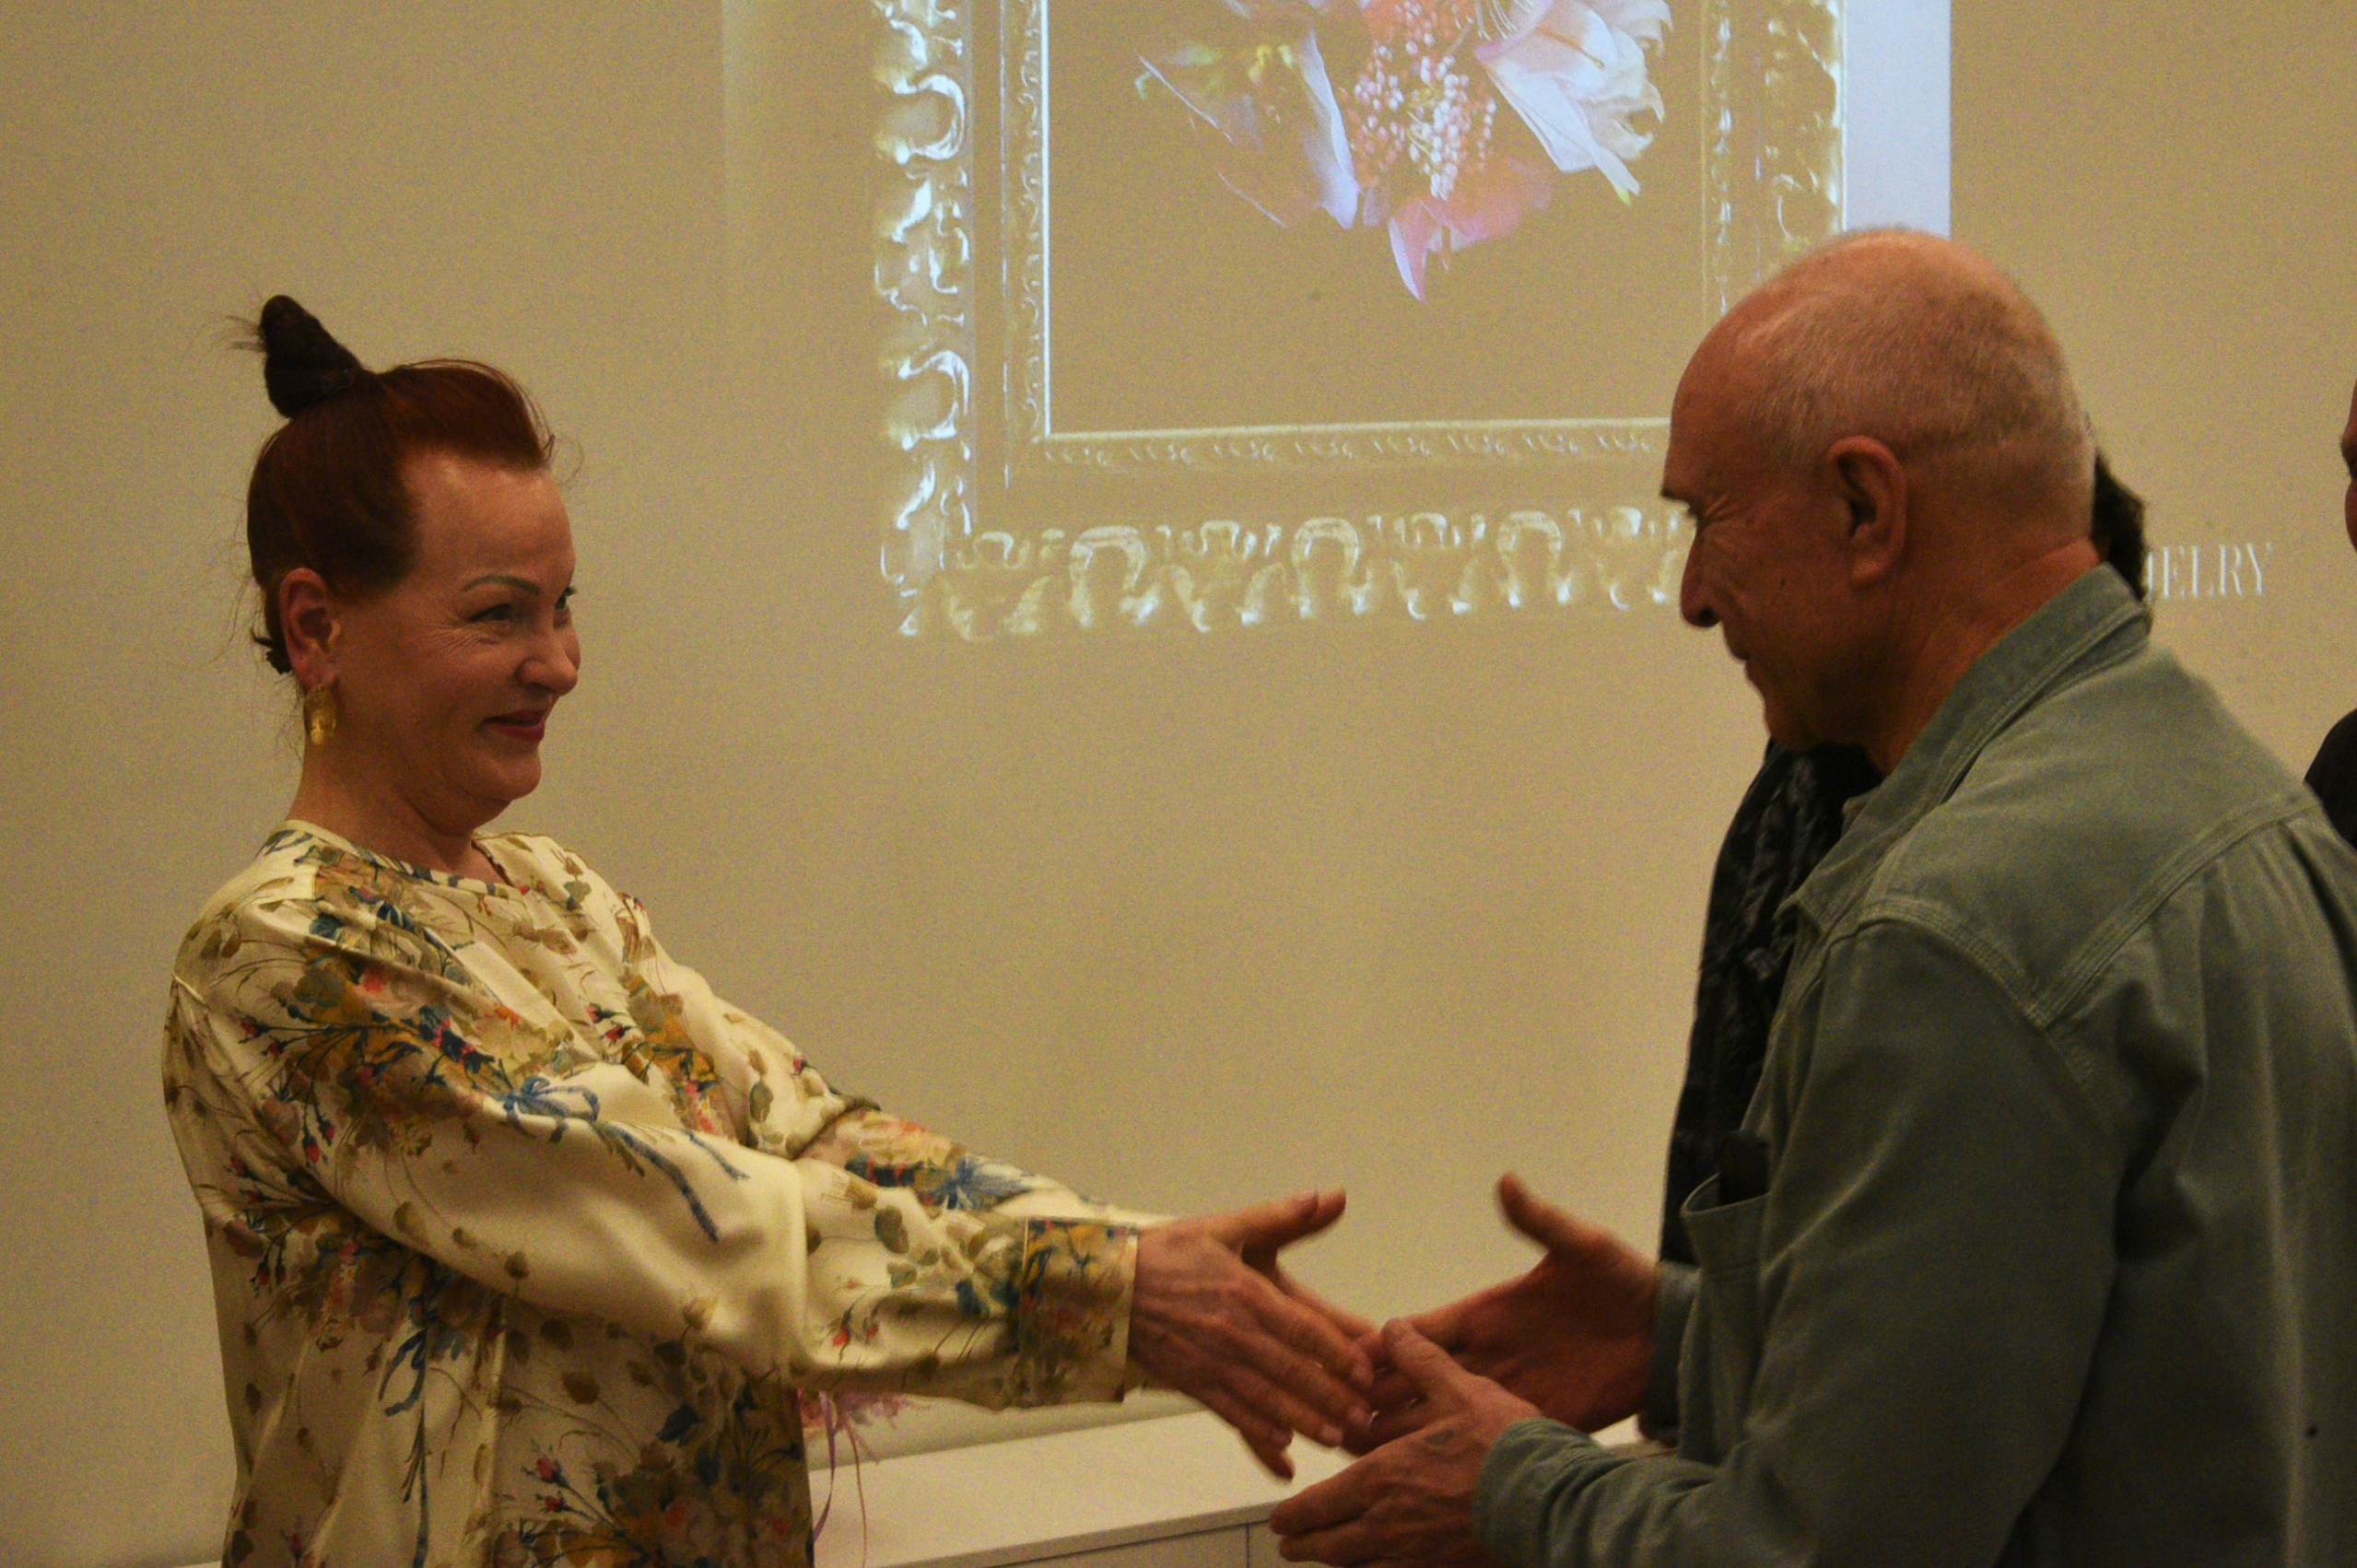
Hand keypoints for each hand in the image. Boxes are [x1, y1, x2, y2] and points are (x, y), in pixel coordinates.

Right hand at [1131, 1190, 1373, 1477]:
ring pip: (1264, 1397)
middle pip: (1290, 1370)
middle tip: (1362, 1418)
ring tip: (1334, 1438)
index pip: (1302, 1328)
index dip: (1337, 1353)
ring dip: (1301, 1420)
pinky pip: (1228, 1411)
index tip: (1366, 1372)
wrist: (1106, 1284)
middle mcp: (1231, 1331)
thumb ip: (1278, 1217)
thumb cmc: (1168, 1252)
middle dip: (1329, 1397)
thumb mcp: (1224, 1226)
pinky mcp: (1190, 1380)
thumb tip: (1327, 1197)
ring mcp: (1209, 1360)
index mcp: (1244, 1291)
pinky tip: (1281, 1446)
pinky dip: (1256, 1430)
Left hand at [1270, 1321, 1537, 1567]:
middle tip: (1290, 1544)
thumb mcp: (1459, 1388)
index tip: (1280, 1519)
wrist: (1548, 1499)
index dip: (1294, 1515)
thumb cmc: (1502, 1443)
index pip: (1319, 1505)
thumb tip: (1393, 1330)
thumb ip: (1420, 1360)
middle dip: (1304, 1545)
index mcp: (1381, 1478)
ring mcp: (1413, 1556)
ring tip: (1324, 1559)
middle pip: (1330, 1547)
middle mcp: (1387, 1524)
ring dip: (1334, 1564)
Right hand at [1356, 1175, 1652, 1449]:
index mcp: (1488, 1312)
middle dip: (1375, 1394)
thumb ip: (1540, 1221)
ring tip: (1356, 1448)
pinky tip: (1423, 1474)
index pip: (1421, 1330)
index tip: (1340, 1352)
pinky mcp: (1536, 1420)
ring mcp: (1510, 1392)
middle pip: (1417, 1380)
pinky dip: (1451, 1456)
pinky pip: (1483, 1442)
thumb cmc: (1625, 1282)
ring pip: (1441, 1417)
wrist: (1669, 1336)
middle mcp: (1489, 1355)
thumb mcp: (1582, 1247)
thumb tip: (1507, 1181)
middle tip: (1331, 1411)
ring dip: (1403, 1431)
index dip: (1381, 1342)